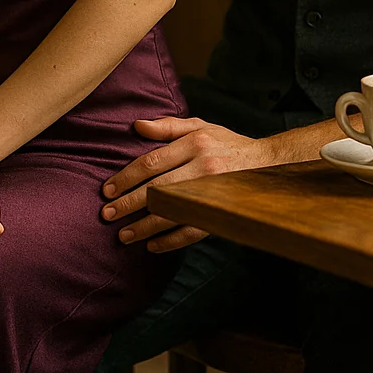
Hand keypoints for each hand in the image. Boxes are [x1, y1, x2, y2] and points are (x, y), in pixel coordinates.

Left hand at [101, 116, 267, 253]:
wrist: (266, 162)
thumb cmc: (225, 142)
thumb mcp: (199, 125)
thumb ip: (167, 126)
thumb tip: (137, 126)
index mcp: (195, 143)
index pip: (151, 162)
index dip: (126, 178)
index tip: (107, 190)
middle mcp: (203, 167)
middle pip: (157, 189)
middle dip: (129, 204)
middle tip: (106, 214)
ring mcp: (213, 192)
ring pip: (172, 213)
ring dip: (144, 227)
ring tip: (123, 235)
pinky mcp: (220, 212)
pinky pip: (192, 231)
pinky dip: (171, 242)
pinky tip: (152, 246)